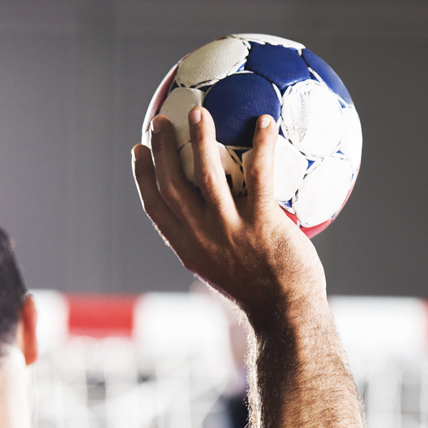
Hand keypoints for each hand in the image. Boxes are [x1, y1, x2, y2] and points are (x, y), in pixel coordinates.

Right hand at [133, 109, 326, 325]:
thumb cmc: (266, 295)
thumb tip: (226, 219)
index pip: (155, 208)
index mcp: (189, 249)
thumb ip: (219, 245)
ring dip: (199, 138)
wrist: (287, 315)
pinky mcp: (262, 224)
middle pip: (171, 184)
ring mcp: (230, 230)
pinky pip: (259, 174)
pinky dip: (261, 145)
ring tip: (199, 112)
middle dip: (162, 149)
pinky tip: (265, 121)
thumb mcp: (229, 273)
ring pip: (205, 174)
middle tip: (162, 121)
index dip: (143, 176)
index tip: (139, 150)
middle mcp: (202, 237)